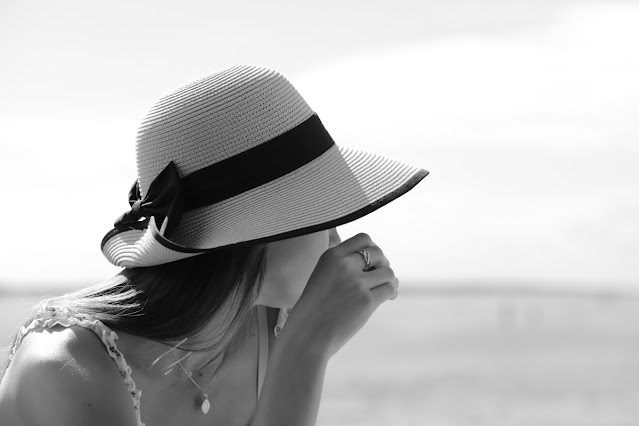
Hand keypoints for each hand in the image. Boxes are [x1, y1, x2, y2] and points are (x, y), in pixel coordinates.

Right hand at [281, 233, 398, 358]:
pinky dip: (392, 292)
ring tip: (387, 288)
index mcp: (331, 256)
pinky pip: (390, 288)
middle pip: (377, 252)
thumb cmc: (315, 308)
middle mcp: (344, 265)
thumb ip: (342, 265)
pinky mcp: (366, 300)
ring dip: (390, 280)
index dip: (372, 248)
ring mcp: (356, 282)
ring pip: (387, 272)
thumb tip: (377, 260)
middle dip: (383, 263)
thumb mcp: (322, 275)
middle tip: (381, 276)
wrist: (307, 334)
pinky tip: (388, 298)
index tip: (372, 261)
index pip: (362, 238)